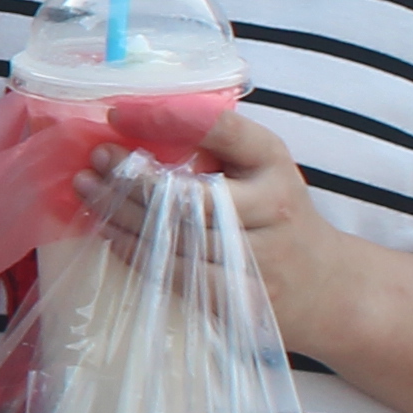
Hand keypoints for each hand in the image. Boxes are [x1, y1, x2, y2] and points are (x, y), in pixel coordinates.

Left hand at [104, 109, 387, 368]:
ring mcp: (257, 259)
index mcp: (274, 163)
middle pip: (187, 195)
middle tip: (95, 158)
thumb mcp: (260, 167)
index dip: (164, 119)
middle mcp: (271, 208)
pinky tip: (110, 231)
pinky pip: (173, 274)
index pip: (221, 130)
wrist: (325, 287)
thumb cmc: (274, 213)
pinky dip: (133, 250)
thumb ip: (212, 143)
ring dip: (120, 213)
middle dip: (131, 176)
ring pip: (173, 237)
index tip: (116, 112)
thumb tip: (130, 121)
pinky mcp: (239, 299)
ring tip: (88, 189)